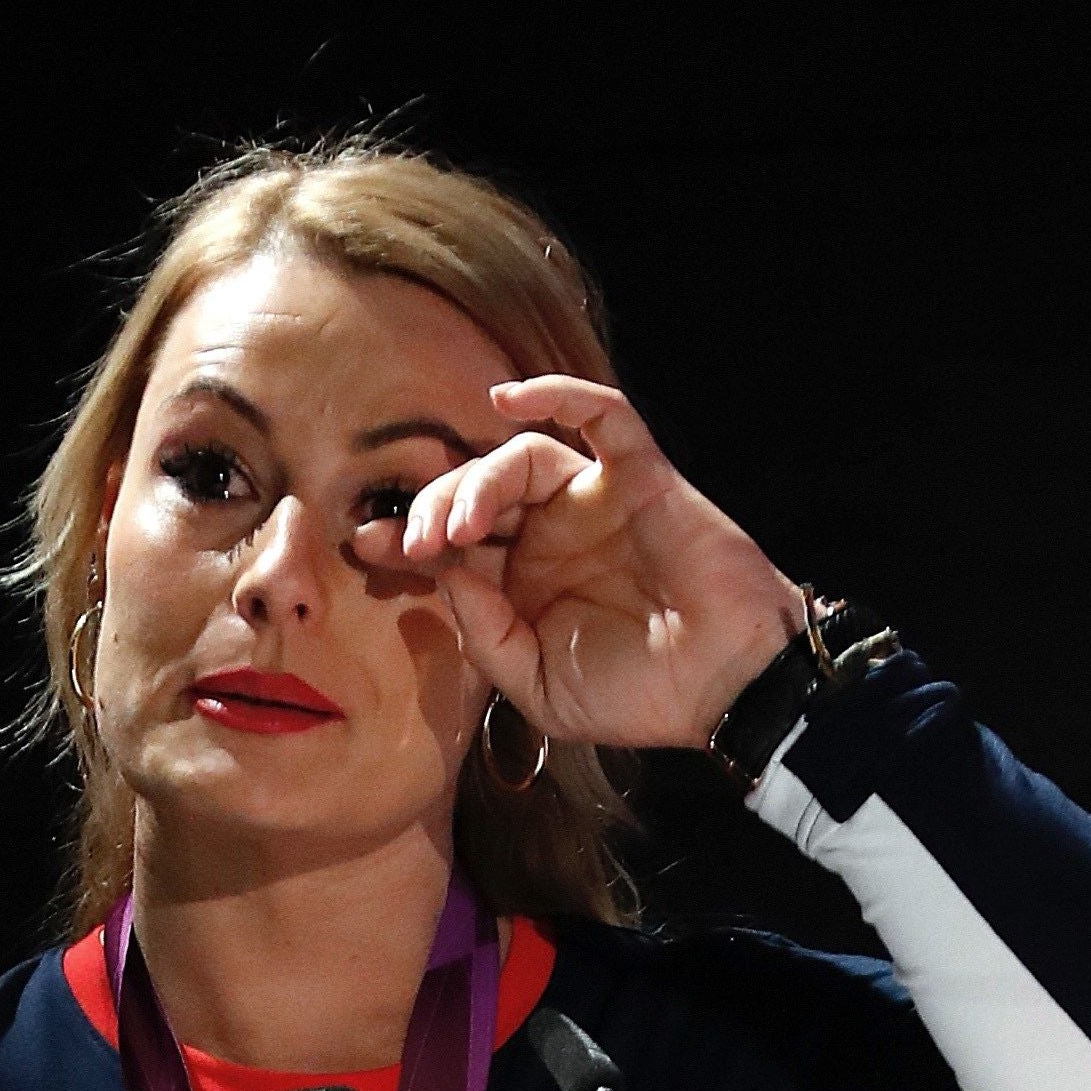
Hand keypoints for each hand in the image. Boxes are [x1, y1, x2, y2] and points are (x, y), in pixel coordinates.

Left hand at [352, 376, 807, 752]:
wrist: (724, 688)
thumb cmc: (639, 695)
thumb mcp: (538, 686)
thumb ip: (487, 635)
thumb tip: (448, 574)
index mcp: (525, 583)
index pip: (454, 545)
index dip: (405, 540)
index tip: (365, 545)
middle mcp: (554, 533)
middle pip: (477, 491)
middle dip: (434, 508)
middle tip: (413, 542)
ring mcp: (596, 500)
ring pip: (524, 456)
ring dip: (479, 478)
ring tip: (457, 522)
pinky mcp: (641, 474)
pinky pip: (603, 415)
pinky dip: (558, 394)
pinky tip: (508, 401)